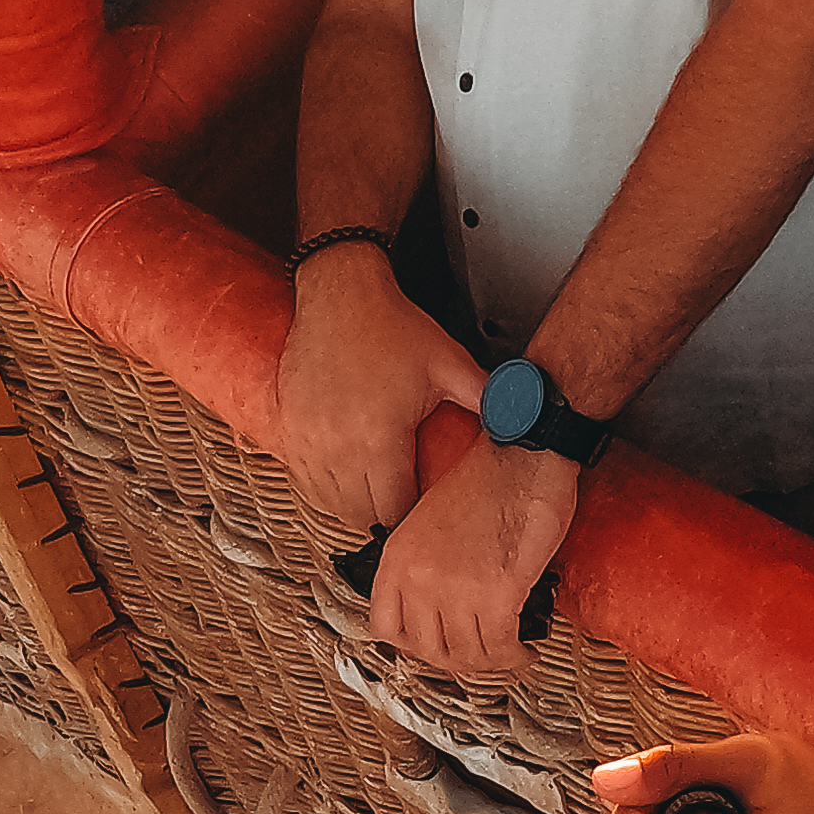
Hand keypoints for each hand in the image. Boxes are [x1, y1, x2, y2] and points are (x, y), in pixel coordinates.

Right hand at [273, 248, 477, 539]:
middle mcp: (337, 449)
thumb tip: (523, 419)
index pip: (393, 512)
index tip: (426, 514)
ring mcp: (308, 443)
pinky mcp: (289, 433)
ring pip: (331, 506)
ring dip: (356, 508)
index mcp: (378, 440)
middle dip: (386, 519)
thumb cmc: (389, 326)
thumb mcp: (449, 364)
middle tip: (407, 510)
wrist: (339, 294)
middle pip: (361, 518)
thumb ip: (488, 399)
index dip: (413, 519)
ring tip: (379, 496)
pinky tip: (349, 477)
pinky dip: (328, 490)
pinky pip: (307, 484)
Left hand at [369, 439, 578, 676]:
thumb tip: (445, 608)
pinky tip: (525, 647)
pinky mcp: (496, 595)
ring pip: (466, 656)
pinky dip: (515, 655)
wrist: (524, 453)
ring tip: (509, 651)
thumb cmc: (491, 477)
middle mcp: (419, 577)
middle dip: (460, 659)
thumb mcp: (434, 521)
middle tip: (481, 653)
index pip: (386, 627)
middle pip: (429, 650)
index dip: (416, 646)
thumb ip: (429, 564)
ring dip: (491, 662)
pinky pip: (500, 649)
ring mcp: (455, 589)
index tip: (440, 643)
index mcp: (399, 557)